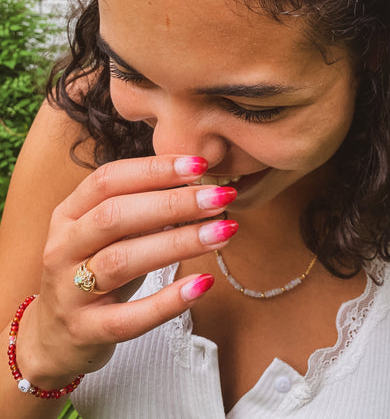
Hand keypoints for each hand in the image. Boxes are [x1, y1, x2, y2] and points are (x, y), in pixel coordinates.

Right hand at [15, 155, 236, 386]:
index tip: (199, 165)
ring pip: (122, 260)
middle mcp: (63, 247)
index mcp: (69, 214)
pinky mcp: (85, 331)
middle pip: (115, 215)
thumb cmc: (94, 271)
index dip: (154, 169)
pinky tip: (203, 284)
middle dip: (173, 202)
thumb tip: (201, 185)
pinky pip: (128, 317)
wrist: (53, 337)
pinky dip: (167, 300)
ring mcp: (69, 292)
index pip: (108, 179)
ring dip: (179, 243)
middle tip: (219, 198)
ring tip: (223, 232)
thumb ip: (142, 209)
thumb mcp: (107, 234)